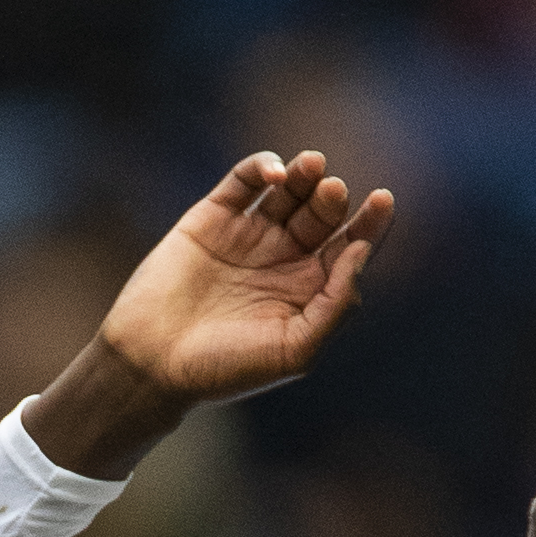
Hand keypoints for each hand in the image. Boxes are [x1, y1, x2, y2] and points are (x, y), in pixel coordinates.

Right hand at [28, 151, 395, 478]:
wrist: (152, 364)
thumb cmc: (224, 369)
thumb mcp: (295, 349)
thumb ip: (336, 305)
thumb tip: (361, 251)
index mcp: (308, 290)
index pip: (349, 246)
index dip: (370, 222)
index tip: (383, 201)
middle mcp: (282, 259)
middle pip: (322, 213)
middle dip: (332, 198)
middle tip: (333, 192)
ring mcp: (247, 236)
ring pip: (288, 192)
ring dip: (305, 174)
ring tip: (312, 167)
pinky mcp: (211, 218)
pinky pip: (243, 181)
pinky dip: (261, 167)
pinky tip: (274, 172)